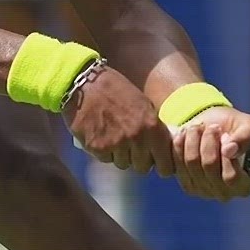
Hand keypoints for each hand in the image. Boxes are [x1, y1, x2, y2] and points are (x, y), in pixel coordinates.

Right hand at [61, 67, 175, 175]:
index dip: (161, 164)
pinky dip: (103, 152)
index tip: (156, 162)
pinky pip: (105, 160)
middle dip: (138, 159)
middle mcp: (136, 137)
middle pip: (143, 166)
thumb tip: (160, 148)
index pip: (165, 162)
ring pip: (123, 164)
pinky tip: (100, 135)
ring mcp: (117, 144)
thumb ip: (152, 127)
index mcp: (152, 125)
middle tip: (131, 147)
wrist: (84, 83)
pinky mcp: (98, 147)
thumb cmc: (115, 90)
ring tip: (113, 137)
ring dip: (120, 156)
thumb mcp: (142, 103)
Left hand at [168, 106, 249, 200]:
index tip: (225, 135)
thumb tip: (230, 150)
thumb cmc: (235, 130)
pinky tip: (185, 134)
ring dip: (193, 139)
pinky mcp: (184, 183)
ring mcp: (202, 191)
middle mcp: (223, 193)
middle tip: (212, 127)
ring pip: (192, 162)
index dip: (225, 154)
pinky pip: (176, 162)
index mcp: (244, 185)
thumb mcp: (249, 126)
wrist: (211, 129)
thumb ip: (246, 137)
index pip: (231, 177)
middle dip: (208, 140)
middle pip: (209, 166)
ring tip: (198, 128)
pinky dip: (179, 144)